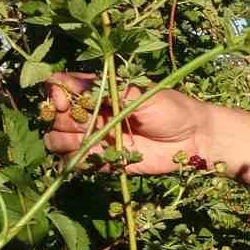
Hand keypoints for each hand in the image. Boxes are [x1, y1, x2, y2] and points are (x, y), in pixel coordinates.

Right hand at [41, 71, 210, 174]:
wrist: (195, 139)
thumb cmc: (172, 108)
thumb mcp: (142, 94)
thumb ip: (110, 90)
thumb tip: (71, 85)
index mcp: (100, 92)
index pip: (60, 87)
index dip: (56, 94)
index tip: (66, 103)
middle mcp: (93, 114)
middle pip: (55, 117)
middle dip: (62, 121)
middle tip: (85, 125)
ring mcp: (96, 138)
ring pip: (58, 141)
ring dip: (65, 142)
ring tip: (89, 142)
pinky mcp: (104, 160)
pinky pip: (77, 164)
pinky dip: (78, 163)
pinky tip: (95, 158)